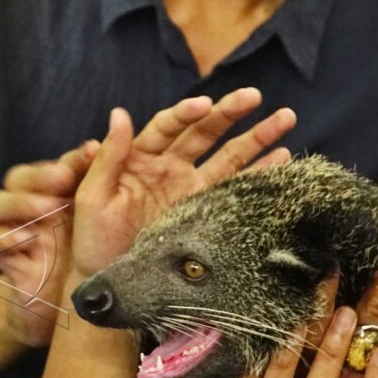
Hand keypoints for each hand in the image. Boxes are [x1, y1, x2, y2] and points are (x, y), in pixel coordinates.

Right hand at [0, 142, 95, 346]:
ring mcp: (17, 230)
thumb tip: (125, 132)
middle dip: (40, 175)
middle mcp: (33, 207)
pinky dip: (5, 238)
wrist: (72, 310)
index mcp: (57, 194)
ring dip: (20, 202)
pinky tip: (26, 240)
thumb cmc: (91, 259)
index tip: (92, 152)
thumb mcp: (104, 223)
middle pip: (18, 177)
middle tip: (64, 178)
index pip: (54, 166)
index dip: (71, 159)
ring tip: (48, 209)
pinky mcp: (7, 259)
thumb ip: (109, 181)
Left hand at [72, 88, 294, 274]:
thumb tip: (119, 112)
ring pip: (227, 155)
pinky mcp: (204, 212)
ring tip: (286, 118)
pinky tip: (282, 158)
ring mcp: (189, 188)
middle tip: (254, 96)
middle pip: (203, 132)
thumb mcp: (92, 197)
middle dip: (229, 113)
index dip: (185, 113)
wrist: (109, 280)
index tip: (204, 105)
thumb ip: (107, 157)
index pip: (167, 126)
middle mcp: (168, 167)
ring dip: (255, 137)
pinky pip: (234, 188)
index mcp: (140, 158)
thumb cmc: (92, 238)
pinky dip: (258, 173)